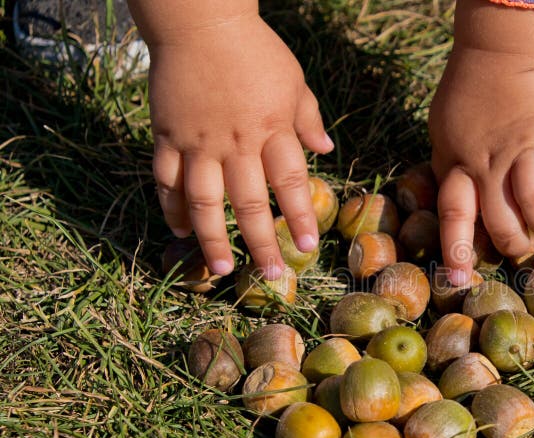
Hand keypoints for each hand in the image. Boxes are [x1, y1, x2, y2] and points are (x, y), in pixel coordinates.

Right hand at [138, 7, 331, 277]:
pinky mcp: (167, 136)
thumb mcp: (293, 80)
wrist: (200, 20)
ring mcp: (198, 142)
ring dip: (213, 239)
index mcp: (272, 129)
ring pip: (204, 202)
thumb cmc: (254, 50)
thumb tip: (327, 150)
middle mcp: (236, 143)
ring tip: (222, 268)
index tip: (309, 246)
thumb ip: (307, 119)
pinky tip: (180, 230)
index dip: (301, 217)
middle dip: (262, 243)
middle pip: (250, 204)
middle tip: (271, 275)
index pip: (291, 183)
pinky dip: (172, 208)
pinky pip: (167, 181)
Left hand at [428, 0, 533, 284]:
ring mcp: (524, 148)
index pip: (455, 216)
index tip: (459, 282)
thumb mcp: (444, 136)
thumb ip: (450, 172)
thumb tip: (454, 212)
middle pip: (502, 221)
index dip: (457, 251)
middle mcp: (489, 164)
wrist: (501, 52)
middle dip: (514, 245)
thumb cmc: (467, 96)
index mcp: (458, 166)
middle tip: (521, 248)